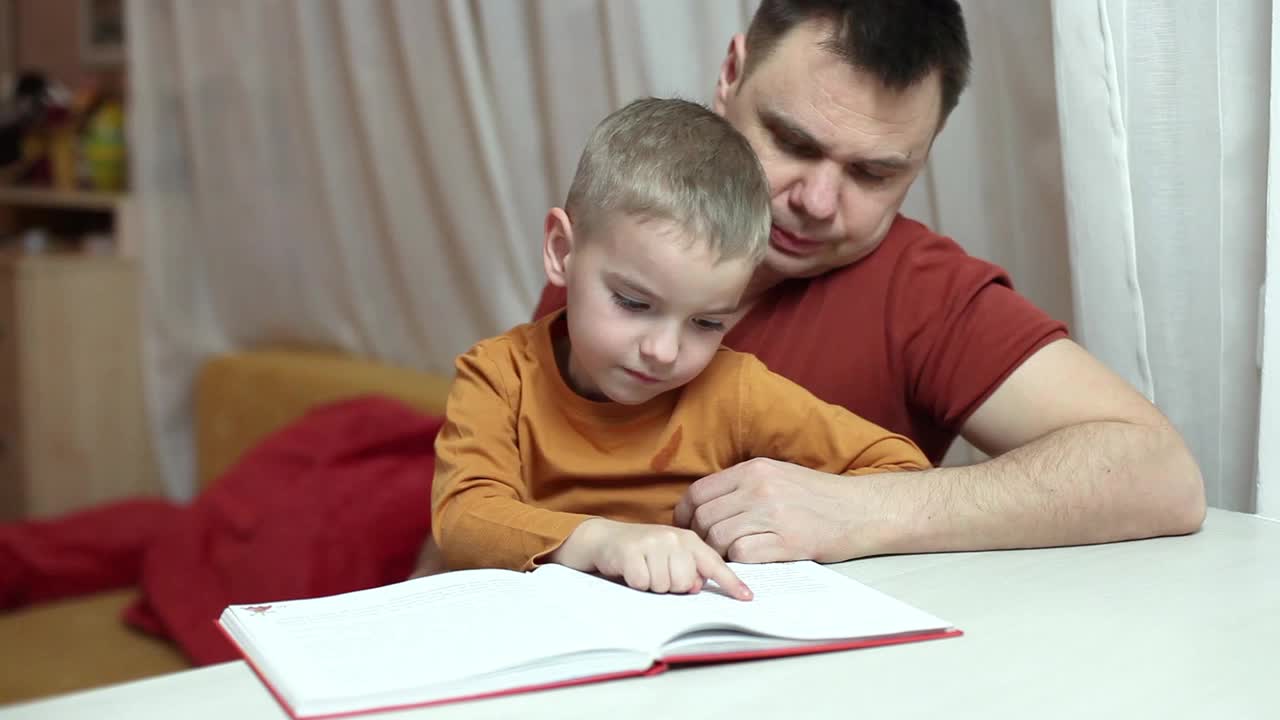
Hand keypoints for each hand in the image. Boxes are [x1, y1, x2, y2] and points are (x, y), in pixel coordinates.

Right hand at [551, 518, 752, 599]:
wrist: (605, 538)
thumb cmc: (644, 552)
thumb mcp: (670, 555)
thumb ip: (689, 569)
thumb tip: (695, 585)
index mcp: (688, 539)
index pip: (714, 563)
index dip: (731, 583)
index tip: (747, 598)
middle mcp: (673, 537)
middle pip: (685, 583)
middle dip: (671, 586)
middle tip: (657, 573)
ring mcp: (652, 542)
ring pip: (664, 585)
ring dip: (652, 586)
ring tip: (643, 570)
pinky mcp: (631, 551)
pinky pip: (643, 584)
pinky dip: (636, 584)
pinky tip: (630, 571)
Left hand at [674, 458, 871, 562]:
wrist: (862, 509)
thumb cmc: (820, 497)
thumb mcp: (778, 476)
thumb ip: (744, 486)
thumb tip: (706, 506)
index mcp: (754, 470)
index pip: (699, 492)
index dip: (685, 514)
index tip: (688, 527)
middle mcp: (759, 488)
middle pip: (704, 517)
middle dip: (700, 537)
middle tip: (710, 548)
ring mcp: (773, 514)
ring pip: (718, 537)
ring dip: (719, 552)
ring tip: (732, 555)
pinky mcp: (787, 541)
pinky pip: (742, 555)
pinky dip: (740, 562)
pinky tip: (752, 560)